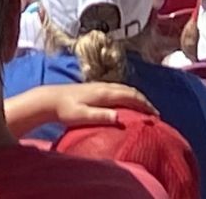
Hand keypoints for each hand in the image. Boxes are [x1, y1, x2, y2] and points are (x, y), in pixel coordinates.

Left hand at [5, 81, 157, 134]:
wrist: (50, 99)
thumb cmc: (65, 110)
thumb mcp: (82, 116)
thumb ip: (100, 116)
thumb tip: (119, 118)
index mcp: (104, 93)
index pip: (130, 96)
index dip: (145, 105)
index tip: (155, 115)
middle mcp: (104, 86)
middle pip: (130, 91)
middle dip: (144, 101)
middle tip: (155, 114)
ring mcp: (100, 86)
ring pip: (124, 89)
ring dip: (137, 98)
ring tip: (145, 110)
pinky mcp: (95, 88)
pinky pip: (118, 90)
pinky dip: (128, 96)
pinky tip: (127, 105)